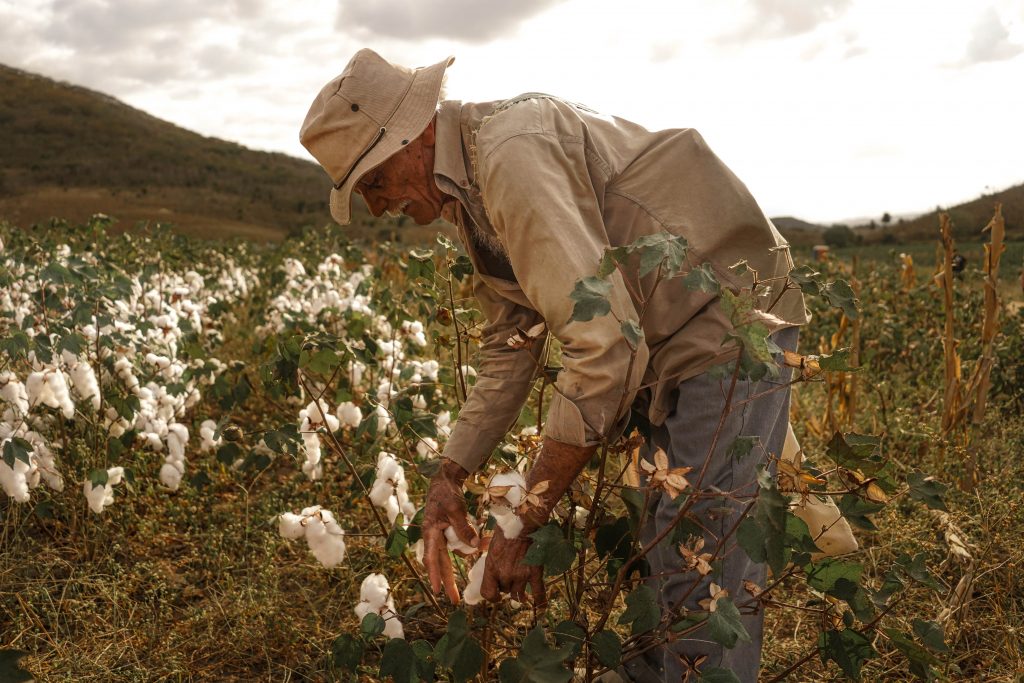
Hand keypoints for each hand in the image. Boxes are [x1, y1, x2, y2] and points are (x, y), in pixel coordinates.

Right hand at [423, 458, 478, 603]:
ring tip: (485, 547)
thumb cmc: (446, 492)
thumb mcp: (455, 508)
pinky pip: (460, 542)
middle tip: (454, 600)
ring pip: (453, 553)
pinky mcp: (449, 530)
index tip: (437, 591)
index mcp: (430, 532)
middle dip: (448, 581)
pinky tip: (483, 542)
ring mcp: (441, 534)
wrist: (445, 479)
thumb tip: (474, 547)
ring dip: (467, 556)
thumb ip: (463, 527)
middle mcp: (434, 536)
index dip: (435, 575)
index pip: (431, 558)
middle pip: (441, 563)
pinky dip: (470, 544)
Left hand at [479, 438, 597, 605]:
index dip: (492, 596)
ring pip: (519, 596)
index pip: (488, 594)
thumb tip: (480, 549)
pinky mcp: (535, 572)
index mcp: (491, 566)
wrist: (525, 518)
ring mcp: (521, 574)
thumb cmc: (507, 526)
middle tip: (511, 580)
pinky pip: (539, 594)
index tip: (497, 594)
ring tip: (523, 591)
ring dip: (520, 593)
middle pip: (505, 593)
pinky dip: (540, 603)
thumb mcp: (492, 540)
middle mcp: (505, 574)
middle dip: (507, 587)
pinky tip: (541, 607)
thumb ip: (487, 551)